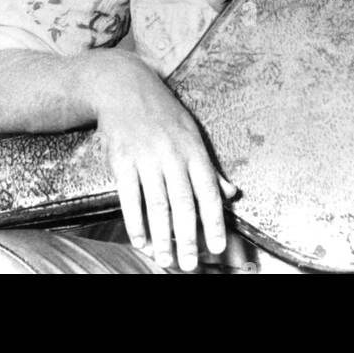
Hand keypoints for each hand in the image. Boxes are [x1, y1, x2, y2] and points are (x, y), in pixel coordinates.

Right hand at [90, 53, 235, 271]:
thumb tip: (232, 194)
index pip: (208, 191)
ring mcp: (145, 158)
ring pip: (157, 205)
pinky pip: (129, 198)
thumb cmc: (163, 114)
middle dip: (189, 238)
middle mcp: (172, 154)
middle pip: (183, 204)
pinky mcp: (121, 161)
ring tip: (165, 260)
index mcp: (193, 150)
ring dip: (162, 237)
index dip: (215, 221)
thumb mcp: (192, 134)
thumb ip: (209, 168)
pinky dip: (135, 223)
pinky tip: (141, 241)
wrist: (124, 87)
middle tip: (190, 265)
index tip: (218, 247)